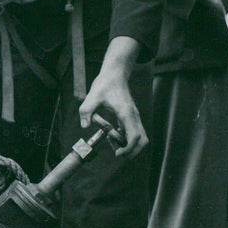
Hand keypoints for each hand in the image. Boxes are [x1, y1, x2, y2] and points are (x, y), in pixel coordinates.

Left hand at [78, 37, 146, 158]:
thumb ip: (86, 111)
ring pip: (140, 137)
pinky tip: (113, 134)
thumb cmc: (105, 84)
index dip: (129, 149)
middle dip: (133, 151)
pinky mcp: (131, 116)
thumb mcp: (92, 97)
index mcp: (126, 113)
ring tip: (113, 143)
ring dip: (130, 145)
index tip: (118, 153)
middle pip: (143, 140)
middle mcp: (134, 116)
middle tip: (118, 153)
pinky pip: (134, 132)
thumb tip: (84, 126)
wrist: (114, 74)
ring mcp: (134, 116)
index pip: (135, 137)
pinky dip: (127, 138)